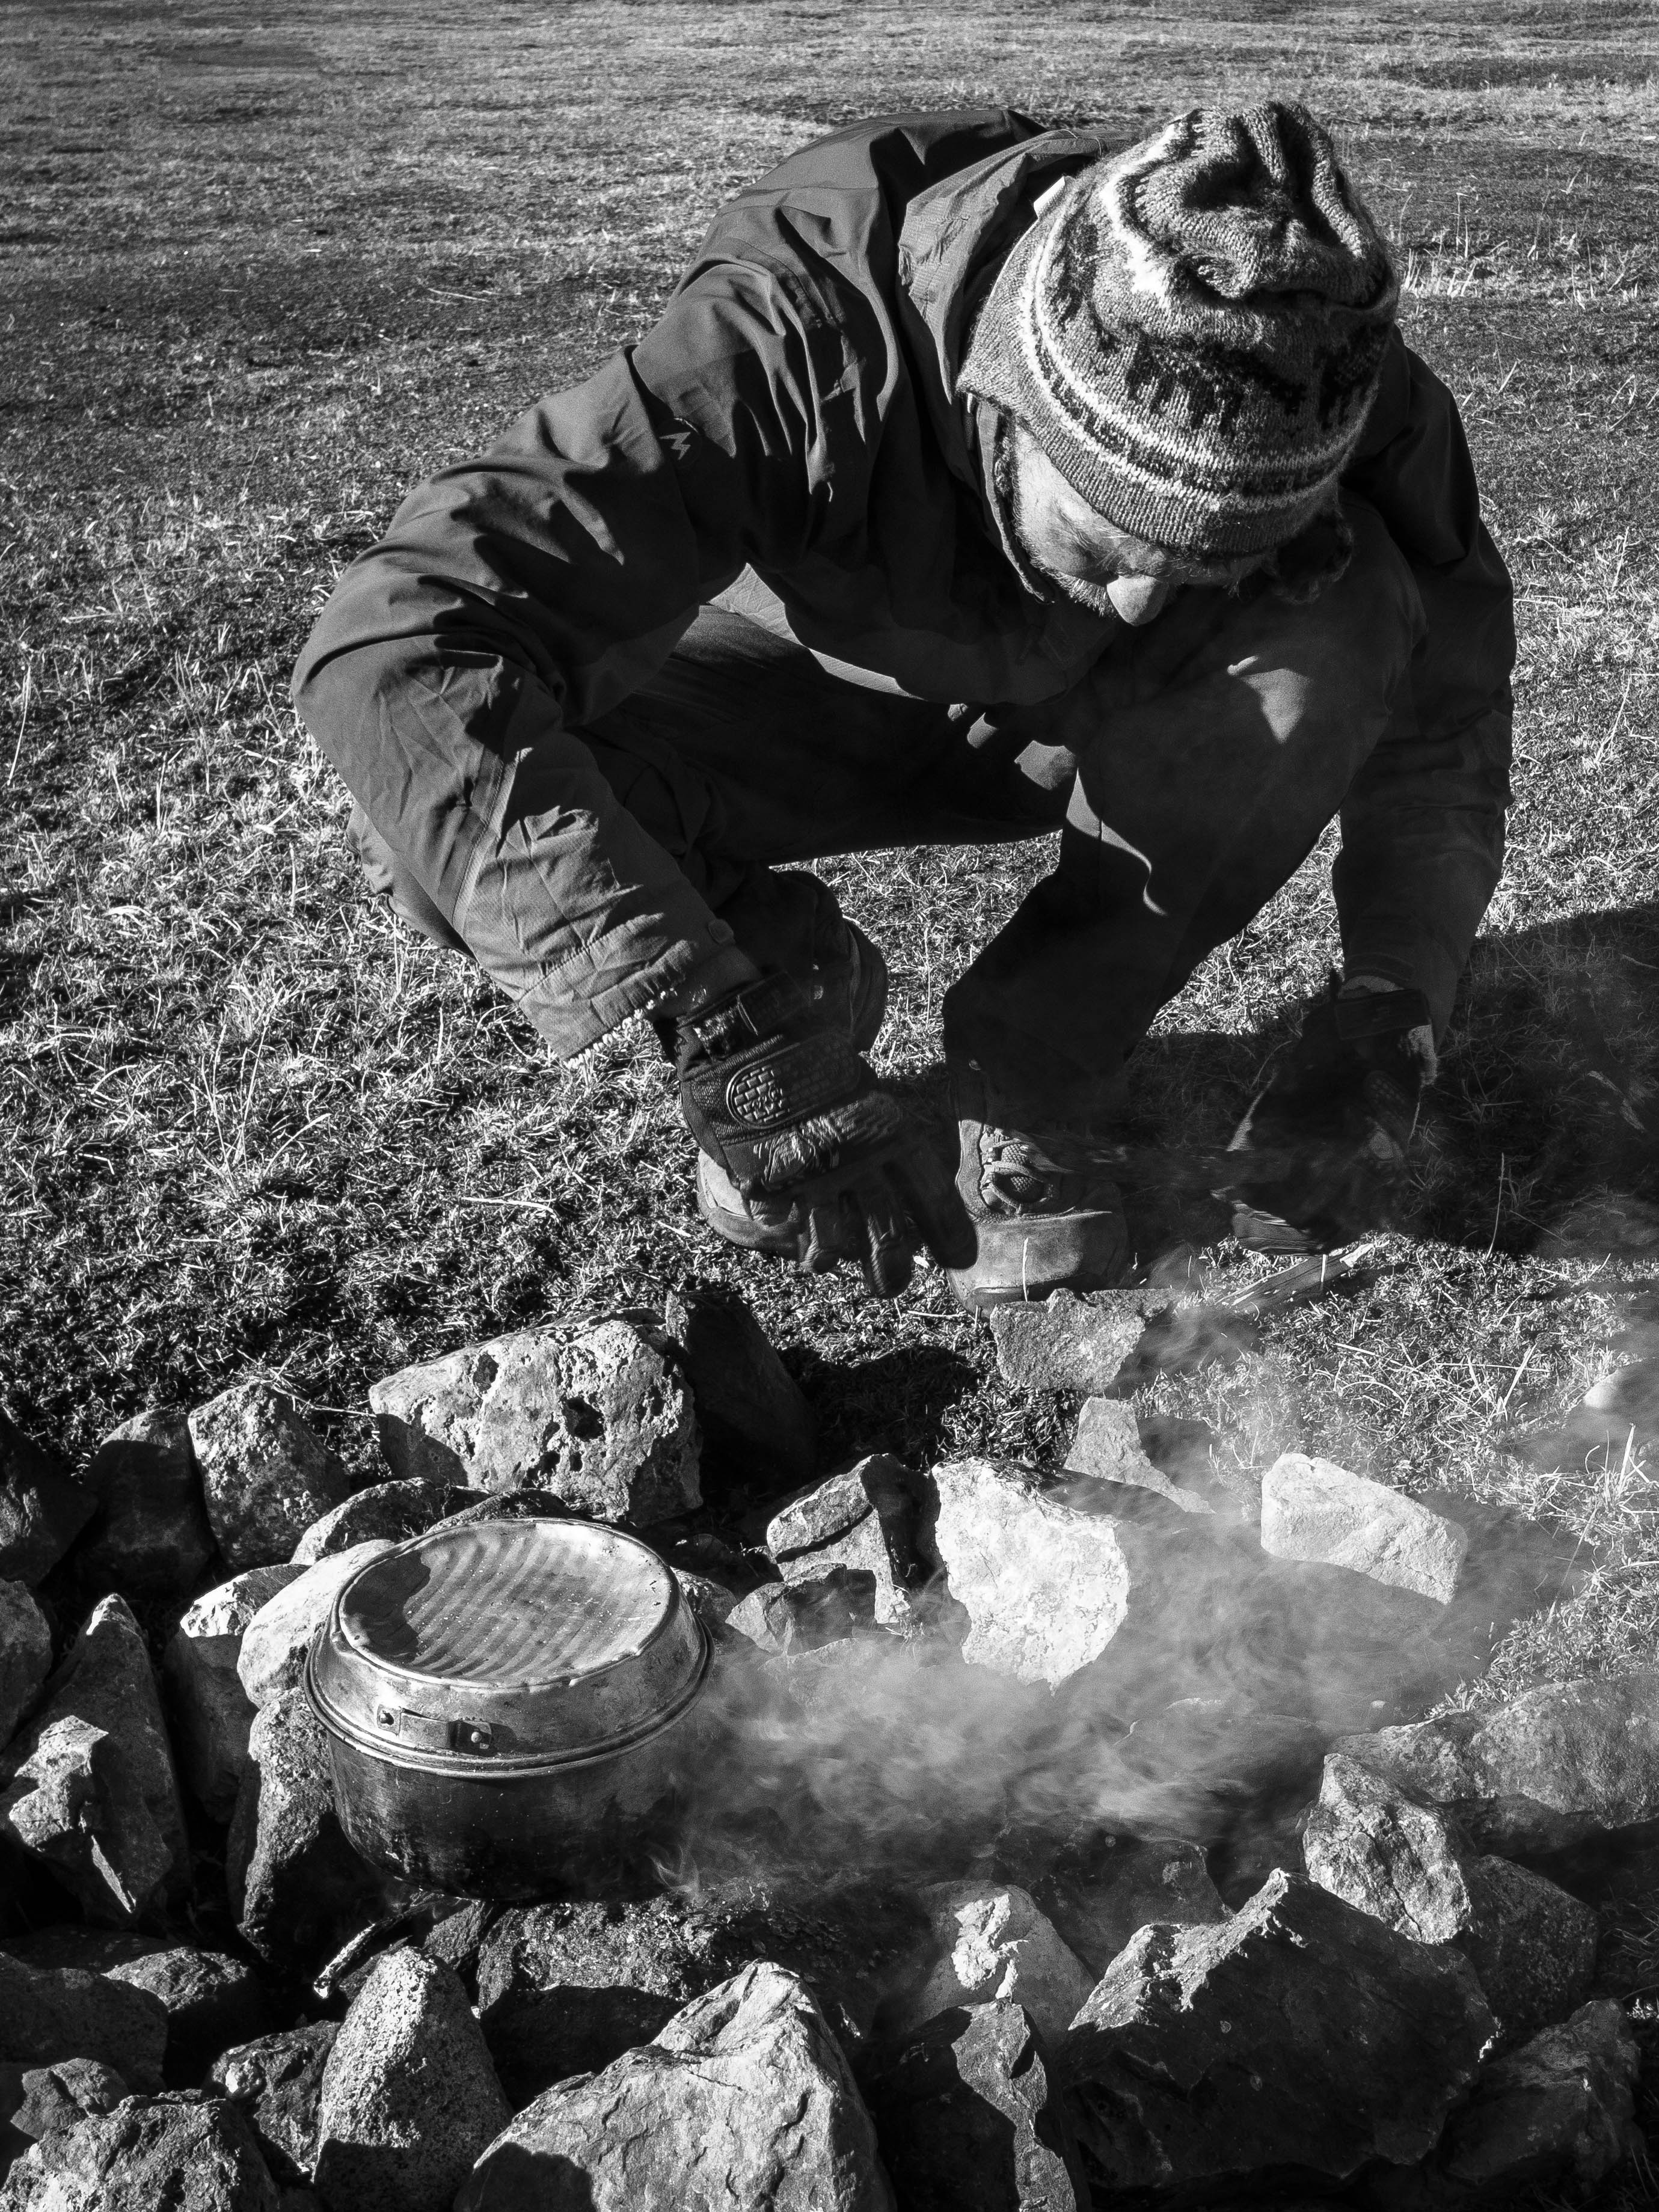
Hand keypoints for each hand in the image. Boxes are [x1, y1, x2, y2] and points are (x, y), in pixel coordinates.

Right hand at [675, 974, 972, 1296]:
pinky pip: (780, 1225)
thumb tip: (901, 1172)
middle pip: (886, 1235)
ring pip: (829, 1244)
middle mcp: (855, 1162)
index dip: (948, 1233)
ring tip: (825, 1262)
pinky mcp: (764, 1183)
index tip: (959, 1262)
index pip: (930, 1195)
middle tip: (891, 1287)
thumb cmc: (813, 1060)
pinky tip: (784, 1224)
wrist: (750, 1036)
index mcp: (888, 1133)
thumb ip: (881, 1134)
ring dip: (829, 1259)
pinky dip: (784, 1229)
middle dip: (890, 1271)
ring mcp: (807, 1177)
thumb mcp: (863, 1091)